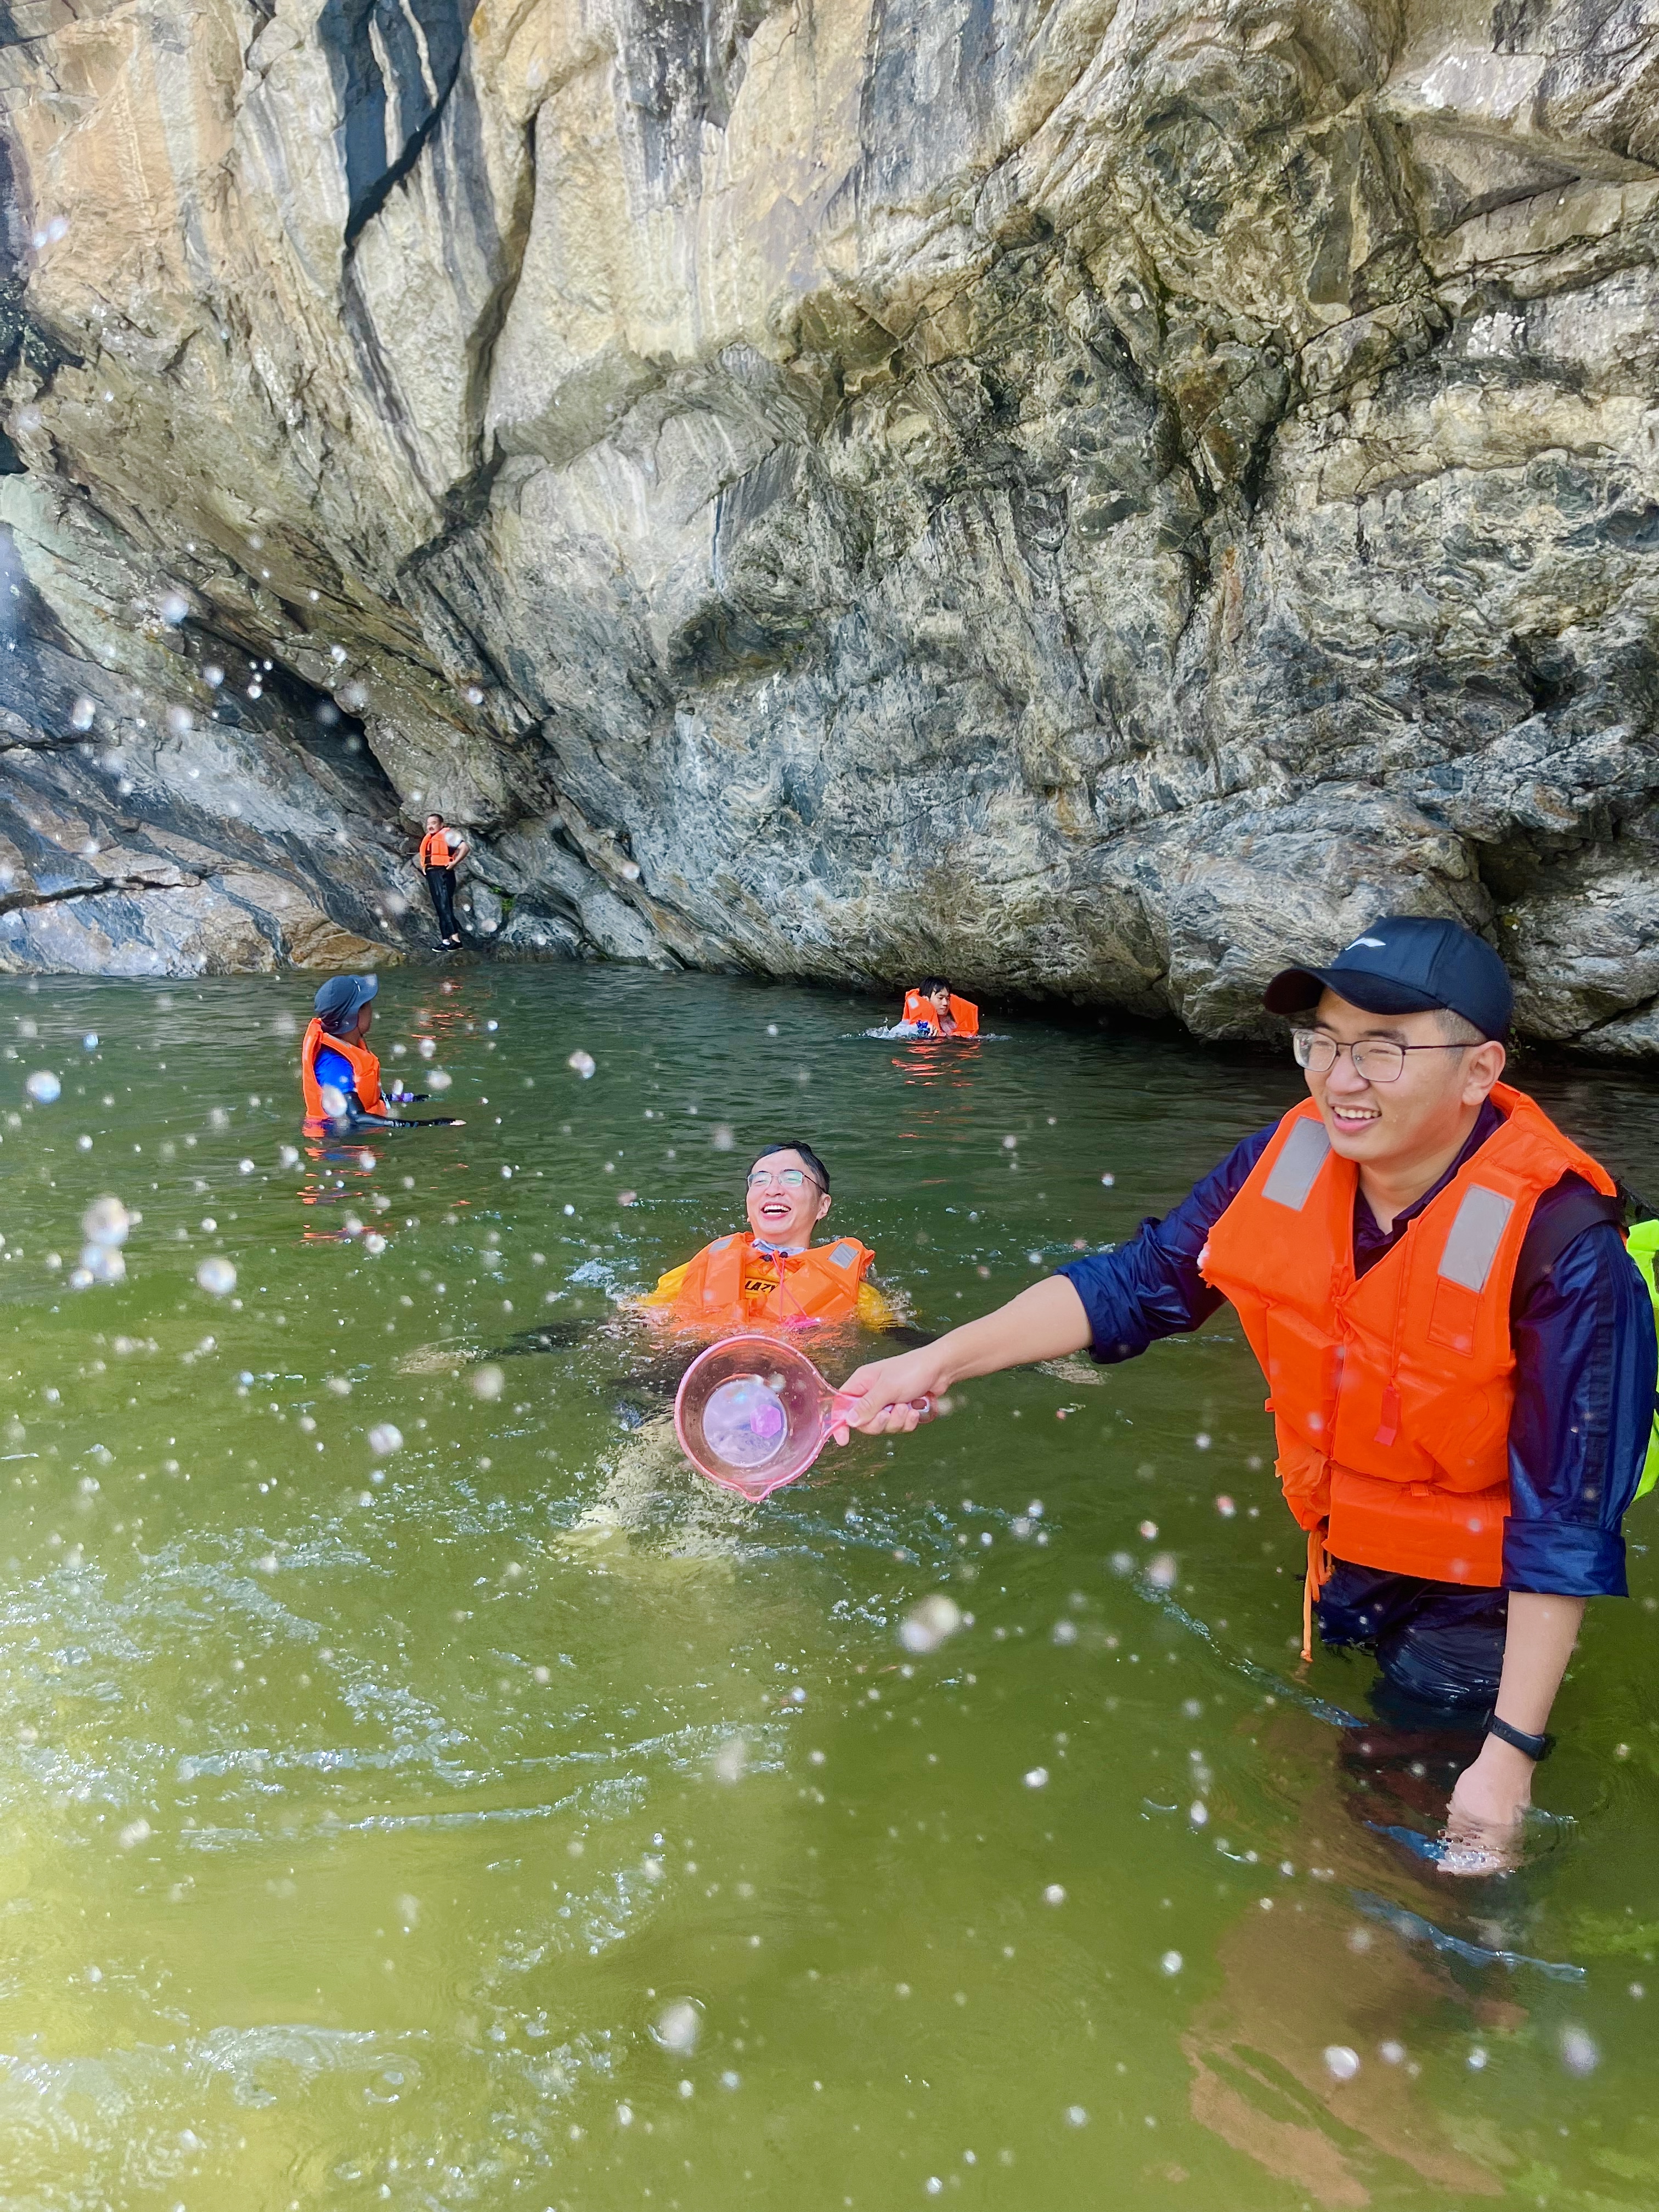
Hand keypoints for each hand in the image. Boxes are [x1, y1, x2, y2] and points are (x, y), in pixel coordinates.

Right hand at [835, 1345, 949, 1438]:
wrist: (940, 1369)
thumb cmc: (912, 1370)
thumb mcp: (887, 1388)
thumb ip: (868, 1405)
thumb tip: (850, 1421)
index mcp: (861, 1383)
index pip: (842, 1405)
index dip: (840, 1422)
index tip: (843, 1439)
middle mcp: (871, 1393)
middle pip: (863, 1421)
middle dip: (879, 1422)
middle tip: (890, 1413)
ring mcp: (886, 1402)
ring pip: (883, 1426)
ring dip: (897, 1420)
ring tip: (907, 1407)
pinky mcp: (900, 1409)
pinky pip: (898, 1426)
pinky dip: (907, 1421)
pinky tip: (915, 1410)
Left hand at [1440, 1737, 1533, 1875]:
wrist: (1507, 1760)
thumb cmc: (1482, 1787)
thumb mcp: (1461, 1809)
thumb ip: (1457, 1830)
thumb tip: (1453, 1846)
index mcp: (1498, 1844)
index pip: (1478, 1865)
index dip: (1459, 1867)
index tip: (1444, 1866)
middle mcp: (1511, 1842)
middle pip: (1487, 1858)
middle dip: (1467, 1858)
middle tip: (1449, 1856)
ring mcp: (1517, 1830)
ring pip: (1493, 1845)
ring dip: (1474, 1846)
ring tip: (1456, 1843)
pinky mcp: (1517, 1818)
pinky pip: (1498, 1833)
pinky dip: (1483, 1834)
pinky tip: (1470, 1830)